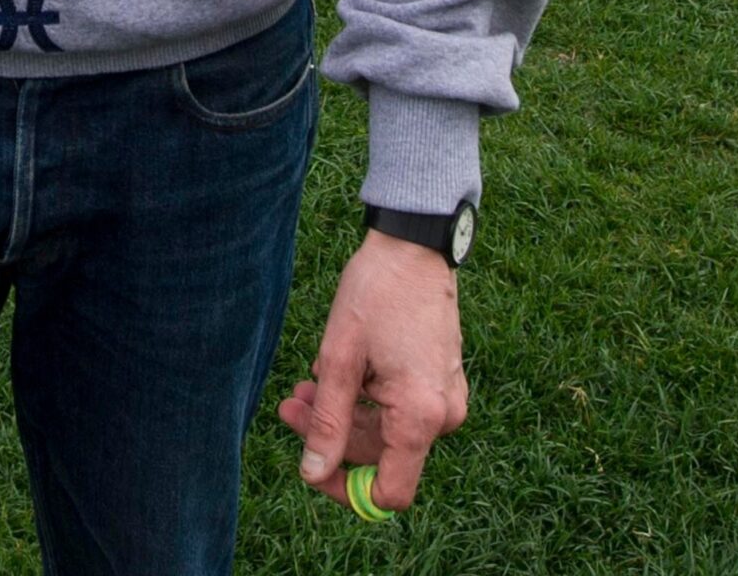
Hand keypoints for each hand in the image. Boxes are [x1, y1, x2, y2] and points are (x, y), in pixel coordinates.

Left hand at [277, 229, 466, 510]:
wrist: (413, 245)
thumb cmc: (376, 294)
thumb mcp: (340, 358)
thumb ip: (327, 423)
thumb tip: (312, 474)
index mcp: (421, 417)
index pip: (388, 492)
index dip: (345, 488)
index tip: (310, 463)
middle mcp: (443, 417)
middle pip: (381, 457)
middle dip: (332, 436)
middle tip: (290, 404)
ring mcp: (446, 398)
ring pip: (387, 432)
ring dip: (343, 415)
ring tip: (303, 386)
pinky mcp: (442, 382)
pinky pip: (401, 410)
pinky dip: (366, 400)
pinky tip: (334, 373)